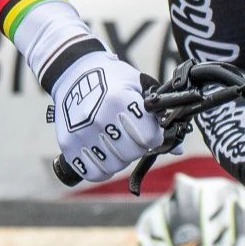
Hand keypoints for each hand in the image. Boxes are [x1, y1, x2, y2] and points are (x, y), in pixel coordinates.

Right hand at [48, 49, 161, 183]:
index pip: (149, 138)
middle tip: (131, 134)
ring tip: (115, 140)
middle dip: (138, 146)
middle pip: (132, 153)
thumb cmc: (111, 79)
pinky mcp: (68, 145)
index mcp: (120, 102)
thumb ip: (157, 116)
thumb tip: (176, 148)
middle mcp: (99, 119)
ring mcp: (82, 134)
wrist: (75, 72)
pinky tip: (103, 153)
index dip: (154, 136)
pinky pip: (93, 173)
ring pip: (114, 166)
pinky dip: (101, 168)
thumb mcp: (139, 87)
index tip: (150, 131)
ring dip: (120, 158)